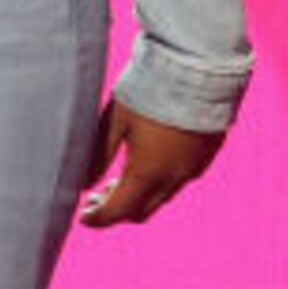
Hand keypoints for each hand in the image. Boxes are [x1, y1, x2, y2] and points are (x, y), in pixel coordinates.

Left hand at [80, 100, 222, 228]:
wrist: (197, 70)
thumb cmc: (149, 92)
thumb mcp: (114, 122)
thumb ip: (97, 155)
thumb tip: (81, 183)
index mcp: (149, 172)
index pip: (120, 210)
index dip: (99, 218)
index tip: (82, 217)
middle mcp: (175, 177)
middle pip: (142, 209)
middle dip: (117, 209)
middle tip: (94, 197)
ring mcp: (194, 168)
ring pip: (162, 196)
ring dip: (138, 195)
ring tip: (113, 181)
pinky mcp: (206, 155)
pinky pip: (179, 180)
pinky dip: (157, 182)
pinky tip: (144, 165)